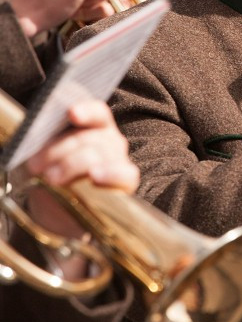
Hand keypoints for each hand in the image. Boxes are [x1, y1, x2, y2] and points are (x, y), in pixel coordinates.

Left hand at [24, 99, 138, 239]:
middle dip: (58, 149)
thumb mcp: (45, 157)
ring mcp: (119, 159)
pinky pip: (125, 174)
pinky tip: (94, 176)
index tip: (71, 113)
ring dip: (69, 165)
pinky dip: (110, 173)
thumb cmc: (53, 176)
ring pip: (96, 155)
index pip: (97, 113)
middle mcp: (110, 139)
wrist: (60, 210)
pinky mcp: (126, 181)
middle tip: (35, 164)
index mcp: (95, 126)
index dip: (86, 111)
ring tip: (50, 178)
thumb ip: (46, 144)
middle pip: (88, 138)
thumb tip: (34, 137)